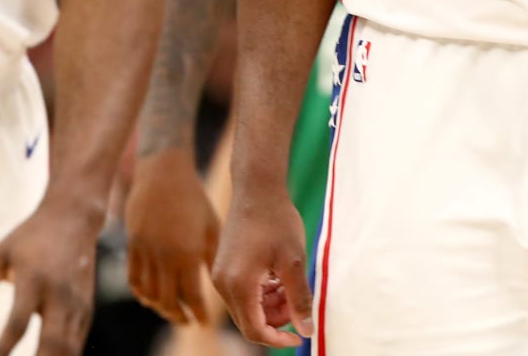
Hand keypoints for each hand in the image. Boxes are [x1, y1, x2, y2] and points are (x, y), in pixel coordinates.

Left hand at [0, 201, 98, 355]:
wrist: (74, 218)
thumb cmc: (28, 238)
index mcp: (34, 279)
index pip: (18, 322)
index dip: (3, 348)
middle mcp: (59, 294)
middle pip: (52, 343)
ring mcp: (77, 304)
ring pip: (69, 350)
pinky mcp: (87, 310)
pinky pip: (77, 345)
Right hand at [125, 148, 220, 325]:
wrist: (163, 173)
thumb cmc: (194, 199)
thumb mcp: (211, 227)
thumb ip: (212, 258)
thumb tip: (217, 285)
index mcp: (188, 254)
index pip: (193, 298)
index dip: (199, 315)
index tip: (205, 323)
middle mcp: (165, 257)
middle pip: (168, 302)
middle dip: (179, 316)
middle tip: (187, 321)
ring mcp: (145, 251)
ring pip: (149, 294)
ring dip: (160, 307)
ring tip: (170, 311)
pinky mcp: (132, 244)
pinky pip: (133, 278)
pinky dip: (141, 293)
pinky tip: (150, 297)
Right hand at [210, 181, 311, 346]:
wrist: (257, 189)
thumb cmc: (276, 220)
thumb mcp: (294, 261)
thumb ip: (300, 299)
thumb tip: (307, 330)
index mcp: (239, 284)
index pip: (255, 330)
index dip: (278, 339)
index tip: (300, 335)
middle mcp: (223, 283)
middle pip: (249, 322)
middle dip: (276, 320)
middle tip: (298, 302)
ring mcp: (220, 275)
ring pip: (246, 309)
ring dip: (270, 307)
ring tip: (290, 286)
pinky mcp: (223, 267)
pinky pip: (242, 294)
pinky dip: (261, 295)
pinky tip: (277, 277)